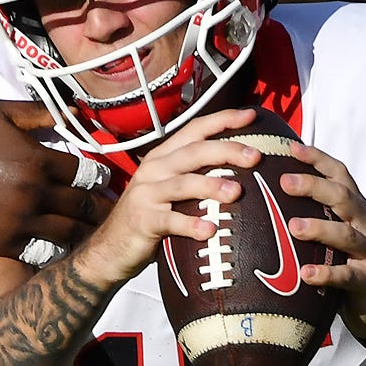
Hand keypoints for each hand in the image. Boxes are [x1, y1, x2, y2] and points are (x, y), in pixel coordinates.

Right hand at [0, 101, 112, 258]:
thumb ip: (40, 111)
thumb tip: (76, 110)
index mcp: (36, 160)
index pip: (86, 173)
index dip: (101, 178)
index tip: (105, 182)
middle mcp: (33, 193)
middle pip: (84, 206)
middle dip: (102, 208)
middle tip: (112, 210)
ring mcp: (21, 222)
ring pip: (70, 233)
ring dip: (86, 231)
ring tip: (96, 230)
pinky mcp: (7, 243)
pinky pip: (46, 251)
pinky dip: (60, 249)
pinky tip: (66, 244)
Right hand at [68, 113, 255, 291]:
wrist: (110, 249)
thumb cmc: (149, 219)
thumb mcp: (170, 191)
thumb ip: (195, 178)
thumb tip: (241, 174)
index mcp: (164, 157)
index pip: (195, 129)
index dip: (223, 120)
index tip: (251, 116)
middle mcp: (155, 169)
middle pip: (194, 152)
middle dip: (226, 150)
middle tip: (255, 156)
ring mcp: (146, 194)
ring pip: (183, 183)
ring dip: (211, 185)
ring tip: (237, 192)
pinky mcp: (142, 220)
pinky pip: (170, 221)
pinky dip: (191, 225)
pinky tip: (210, 230)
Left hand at [280, 146, 365, 338]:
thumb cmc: (344, 260)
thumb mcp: (332, 232)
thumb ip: (312, 212)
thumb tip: (266, 193)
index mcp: (356, 207)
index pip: (340, 175)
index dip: (318, 159)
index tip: (291, 148)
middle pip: (344, 198)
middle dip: (314, 187)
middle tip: (284, 182)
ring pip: (347, 235)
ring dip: (320, 228)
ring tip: (293, 226)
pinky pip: (347, 276)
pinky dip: (326, 274)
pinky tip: (305, 274)